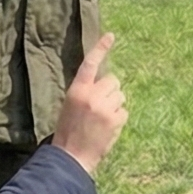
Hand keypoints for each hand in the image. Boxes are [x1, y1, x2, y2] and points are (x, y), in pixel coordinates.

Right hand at [51, 33, 126, 174]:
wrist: (70, 157)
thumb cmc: (68, 132)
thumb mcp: (70, 106)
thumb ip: (85, 92)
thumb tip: (104, 84)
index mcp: (76, 90)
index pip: (89, 64)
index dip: (100, 49)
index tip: (111, 36)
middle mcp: (91, 95)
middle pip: (113, 80)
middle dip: (110, 91)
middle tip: (100, 107)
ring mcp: (104, 107)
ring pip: (120, 96)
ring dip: (114, 105)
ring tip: (101, 120)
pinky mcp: (115, 120)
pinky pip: (124, 112)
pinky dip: (118, 119)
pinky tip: (107, 129)